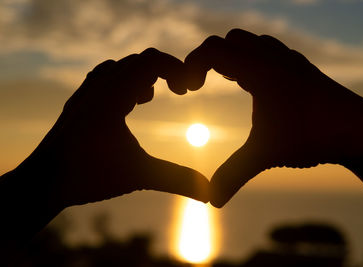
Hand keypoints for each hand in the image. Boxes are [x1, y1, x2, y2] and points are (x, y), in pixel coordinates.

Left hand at [19, 48, 208, 208]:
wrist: (43, 181)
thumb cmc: (88, 176)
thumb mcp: (138, 175)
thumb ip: (176, 179)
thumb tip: (209, 192)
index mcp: (114, 96)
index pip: (150, 61)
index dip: (176, 68)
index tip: (188, 88)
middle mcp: (99, 87)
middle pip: (138, 60)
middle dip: (164, 70)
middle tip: (179, 90)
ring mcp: (86, 93)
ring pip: (119, 66)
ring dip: (142, 74)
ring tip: (149, 97)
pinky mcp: (79, 102)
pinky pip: (104, 76)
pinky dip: (123, 80)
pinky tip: (128, 104)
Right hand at [185, 29, 362, 207]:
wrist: (360, 129)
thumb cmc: (313, 136)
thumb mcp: (266, 155)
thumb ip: (234, 174)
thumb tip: (211, 200)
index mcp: (260, 70)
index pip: (213, 49)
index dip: (191, 65)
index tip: (189, 91)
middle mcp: (272, 57)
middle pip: (229, 40)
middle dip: (208, 58)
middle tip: (201, 84)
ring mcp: (287, 59)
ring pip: (249, 42)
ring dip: (231, 57)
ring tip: (225, 81)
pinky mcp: (298, 66)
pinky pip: (266, 50)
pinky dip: (250, 59)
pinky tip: (251, 84)